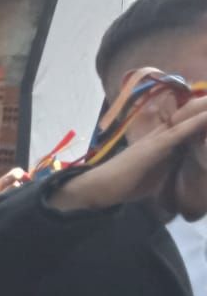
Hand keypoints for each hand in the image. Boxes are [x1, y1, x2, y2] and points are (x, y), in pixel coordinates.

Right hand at [52, 93, 206, 214]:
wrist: (99, 188)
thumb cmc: (123, 185)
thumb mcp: (153, 175)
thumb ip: (167, 165)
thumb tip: (178, 162)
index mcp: (159, 141)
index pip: (185, 125)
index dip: (200, 116)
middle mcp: (159, 135)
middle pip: (188, 116)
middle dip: (204, 107)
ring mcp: (156, 139)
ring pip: (186, 120)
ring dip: (204, 110)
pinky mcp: (154, 147)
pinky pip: (178, 132)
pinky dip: (195, 123)